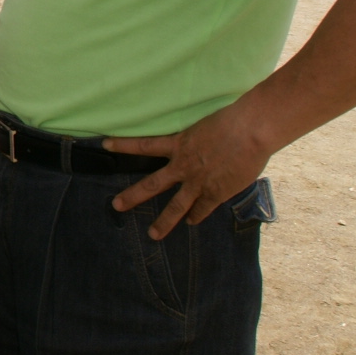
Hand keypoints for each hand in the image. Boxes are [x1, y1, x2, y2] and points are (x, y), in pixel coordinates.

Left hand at [103, 102, 272, 239]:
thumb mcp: (207, 126)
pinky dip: (197, 216)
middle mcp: (183, 165)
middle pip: (152, 184)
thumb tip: (202, 146)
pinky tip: (191, 222)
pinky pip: (202, 209)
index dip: (123, 144)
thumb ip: (199, 139)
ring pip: (175, 206)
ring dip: (164, 222)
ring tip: (152, 234)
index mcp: (179, 144)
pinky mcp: (216, 192)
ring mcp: (198, 181)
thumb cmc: (233, 120)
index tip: (105, 144)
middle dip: (132, 196)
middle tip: (115, 206)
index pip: (143, 144)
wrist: (250, 130)